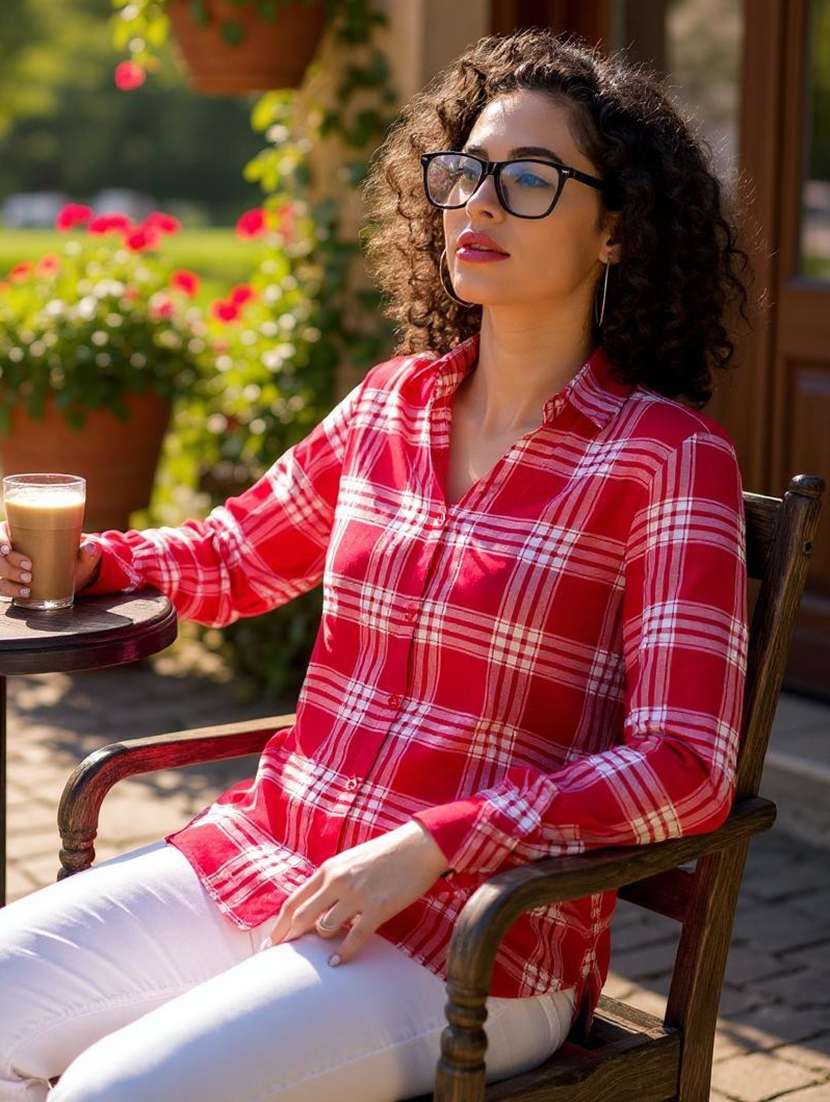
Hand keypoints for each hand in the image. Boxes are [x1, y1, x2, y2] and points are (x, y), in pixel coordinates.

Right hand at [0, 521, 102, 599]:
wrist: (74, 573)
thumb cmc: (73, 556)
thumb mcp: (82, 552)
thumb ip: (89, 550)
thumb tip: (90, 548)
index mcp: (21, 532)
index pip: (0, 531)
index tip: (8, 549)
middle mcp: (12, 549)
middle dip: (8, 563)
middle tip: (29, 568)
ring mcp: (10, 567)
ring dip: (9, 578)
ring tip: (28, 585)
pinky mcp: (12, 582)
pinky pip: (2, 587)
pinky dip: (10, 591)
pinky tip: (25, 593)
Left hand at [261, 820, 449, 966]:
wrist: (418, 846)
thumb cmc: (385, 853)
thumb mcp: (350, 860)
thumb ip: (331, 880)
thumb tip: (315, 906)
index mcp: (328, 869)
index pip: (293, 901)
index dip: (279, 926)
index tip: (269, 944)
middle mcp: (337, 881)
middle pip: (301, 917)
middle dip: (288, 940)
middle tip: (279, 960)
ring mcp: (356, 895)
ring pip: (325, 928)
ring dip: (321, 941)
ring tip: (322, 952)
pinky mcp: (377, 907)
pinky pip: (354, 937)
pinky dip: (343, 953)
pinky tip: (337, 962)